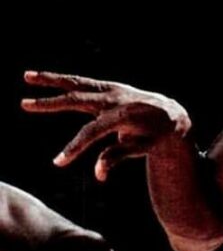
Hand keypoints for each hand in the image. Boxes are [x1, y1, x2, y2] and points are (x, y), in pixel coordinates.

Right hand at [22, 71, 191, 181]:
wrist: (170, 114)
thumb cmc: (154, 136)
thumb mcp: (141, 149)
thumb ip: (118, 157)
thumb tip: (99, 174)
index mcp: (123, 117)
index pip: (92, 132)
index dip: (75, 148)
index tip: (59, 162)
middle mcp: (114, 99)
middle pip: (77, 100)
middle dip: (50, 104)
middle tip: (24, 105)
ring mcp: (110, 90)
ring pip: (75, 83)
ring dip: (49, 80)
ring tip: (26, 76)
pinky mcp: (107, 86)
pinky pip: (81, 82)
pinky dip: (61, 80)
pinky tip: (40, 77)